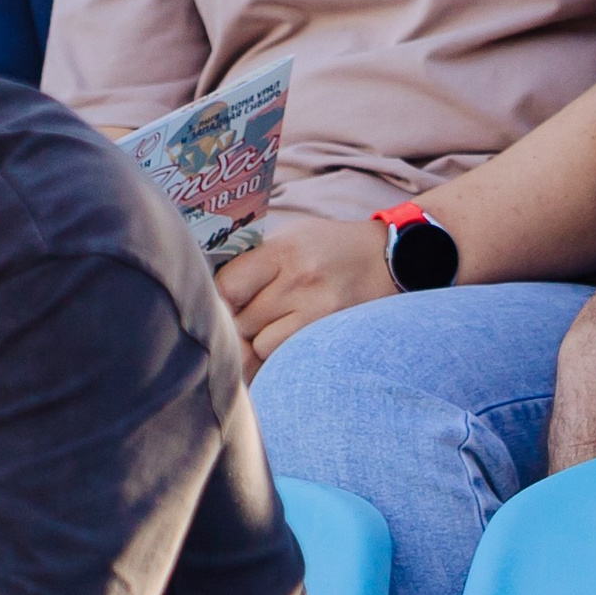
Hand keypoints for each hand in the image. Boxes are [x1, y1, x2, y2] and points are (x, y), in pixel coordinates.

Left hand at [212, 216, 391, 376]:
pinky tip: (290, 339)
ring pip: (262, 346)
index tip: (224, 302)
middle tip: (249, 317)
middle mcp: (300, 278)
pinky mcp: (332, 332)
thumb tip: (208, 292)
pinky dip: (282, 354)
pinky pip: (288, 357)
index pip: (229, 286)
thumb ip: (253, 260)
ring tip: (275, 326)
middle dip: (239, 324)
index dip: (219, 299)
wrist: (387, 258)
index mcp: (283, 249)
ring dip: (261, 342)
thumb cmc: (328, 247)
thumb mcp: (291, 237)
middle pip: (243, 321)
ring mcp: (319, 309)